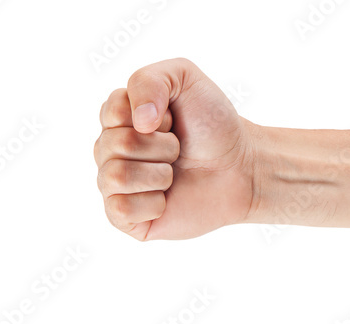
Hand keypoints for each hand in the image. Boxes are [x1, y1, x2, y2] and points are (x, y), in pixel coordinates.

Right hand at [94, 58, 258, 239]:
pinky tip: (165, 200)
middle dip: (159, 145)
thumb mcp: (184, 78)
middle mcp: (110, 153)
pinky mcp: (123, 218)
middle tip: (178, 149)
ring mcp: (114, 187)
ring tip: (173, 174)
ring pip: (115, 177)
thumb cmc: (210, 125)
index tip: (171, 119)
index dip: (150, 113)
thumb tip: (138, 123)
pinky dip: (152, 204)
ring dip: (157, 174)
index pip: (111, 111)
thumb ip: (149, 79)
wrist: (239, 168)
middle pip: (114, 144)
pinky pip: (120, 209)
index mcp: (118, 120)